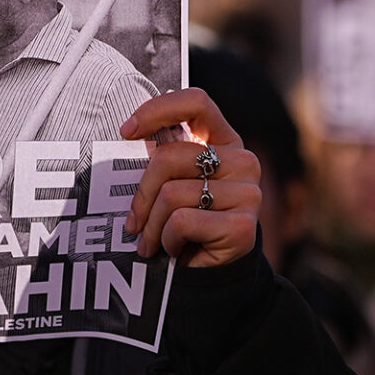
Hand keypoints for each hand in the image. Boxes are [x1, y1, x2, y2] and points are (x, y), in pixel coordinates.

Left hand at [119, 89, 261, 267]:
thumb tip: (127, 136)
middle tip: (133, 222)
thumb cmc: (185, 219)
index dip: (159, 110)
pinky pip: (181, 222)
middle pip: (169, 157)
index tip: (127, 131)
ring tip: (153, 241)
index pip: (197, 102)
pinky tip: (175, 250)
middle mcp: (242, 161)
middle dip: (142, 194)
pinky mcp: (244, 226)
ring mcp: (248, 193)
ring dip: (152, 225)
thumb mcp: (174, 182)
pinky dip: (167, 240)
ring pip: (172, 194)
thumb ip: (163, 159)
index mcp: (224, 141)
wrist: (212, 272)